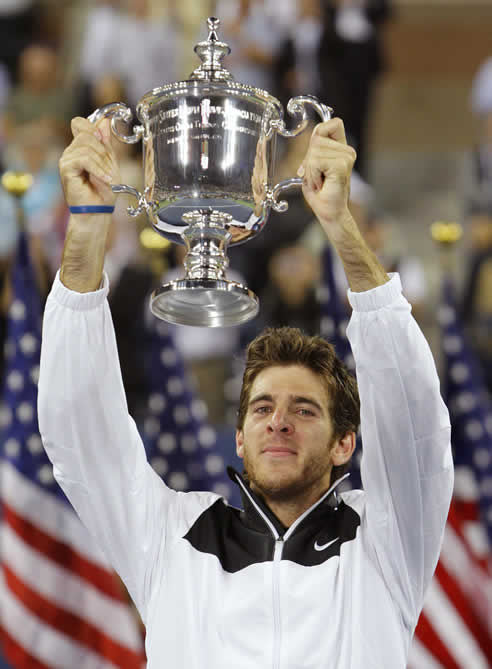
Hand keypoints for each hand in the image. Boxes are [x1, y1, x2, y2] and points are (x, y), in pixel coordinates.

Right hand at [59, 117, 119, 208]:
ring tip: (107, 178)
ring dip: (102, 163)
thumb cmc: (104, 190)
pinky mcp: (66, 168)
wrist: (99, 210)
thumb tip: (104, 121)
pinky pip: (84, 159)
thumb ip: (106, 144)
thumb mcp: (110, 163)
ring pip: (86, 147)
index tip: (103, 139)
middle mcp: (71, 151)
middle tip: (109, 169)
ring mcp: (67, 159)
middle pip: (87, 135)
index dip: (92, 127)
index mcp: (81, 148)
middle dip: (103, 152)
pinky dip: (97, 169)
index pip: (80, 123)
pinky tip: (104, 179)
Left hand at [298, 118, 356, 237]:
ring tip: (320, 181)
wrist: (330, 213)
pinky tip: (321, 184)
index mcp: (342, 149)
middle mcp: (347, 151)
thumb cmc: (321, 193)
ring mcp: (346, 157)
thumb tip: (314, 136)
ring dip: (310, 170)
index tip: (313, 154)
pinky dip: (312, 175)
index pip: (333, 123)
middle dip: (308, 159)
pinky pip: (315, 161)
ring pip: (314, 151)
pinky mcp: (342, 165)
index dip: (320, 132)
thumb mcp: (313, 167)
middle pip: (317, 138)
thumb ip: (314, 150)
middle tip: (316, 177)